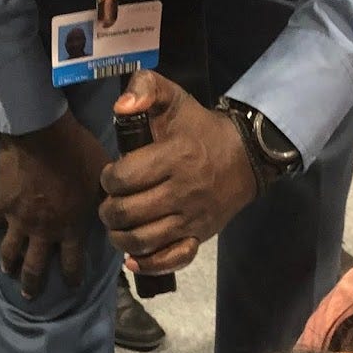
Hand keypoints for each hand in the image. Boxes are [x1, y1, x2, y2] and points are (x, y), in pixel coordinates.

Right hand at [0, 109, 108, 298]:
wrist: (42, 132)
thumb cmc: (78, 152)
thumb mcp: (103, 178)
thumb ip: (106, 201)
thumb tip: (117, 213)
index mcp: (71, 227)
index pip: (72, 264)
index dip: (72, 278)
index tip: (72, 286)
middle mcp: (44, 231)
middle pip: (35, 267)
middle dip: (32, 285)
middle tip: (29, 295)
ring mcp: (19, 219)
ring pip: (10, 252)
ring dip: (8, 264)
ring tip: (7, 272)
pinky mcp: (1, 202)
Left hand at [99, 72, 256, 275]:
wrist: (244, 157)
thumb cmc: (200, 129)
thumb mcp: (175, 98)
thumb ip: (146, 88)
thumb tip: (121, 107)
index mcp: (174, 157)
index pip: (124, 178)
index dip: (107, 179)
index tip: (111, 175)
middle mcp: (182, 192)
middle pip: (128, 213)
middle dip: (108, 211)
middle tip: (109, 204)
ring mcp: (191, 219)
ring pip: (144, 240)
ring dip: (120, 238)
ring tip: (116, 227)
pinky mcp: (199, 237)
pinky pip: (172, 260)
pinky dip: (148, 264)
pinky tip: (132, 259)